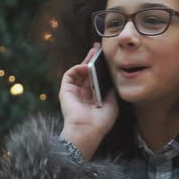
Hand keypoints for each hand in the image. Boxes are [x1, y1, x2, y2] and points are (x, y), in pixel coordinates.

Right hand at [58, 43, 118, 160]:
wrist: (87, 130)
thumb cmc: (100, 121)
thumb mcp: (111, 103)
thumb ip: (110, 90)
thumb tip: (112, 77)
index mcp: (93, 97)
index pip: (96, 78)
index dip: (100, 67)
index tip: (106, 57)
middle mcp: (83, 93)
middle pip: (87, 72)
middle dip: (92, 59)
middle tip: (98, 48)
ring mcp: (74, 91)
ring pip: (78, 71)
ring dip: (85, 60)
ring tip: (94, 53)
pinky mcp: (66, 90)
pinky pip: (70, 74)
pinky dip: (77, 68)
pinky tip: (86, 66)